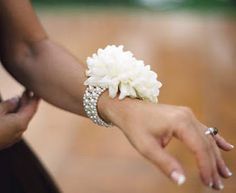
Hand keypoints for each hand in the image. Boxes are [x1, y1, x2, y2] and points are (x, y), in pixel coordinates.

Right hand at [0, 91, 38, 149]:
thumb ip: (9, 104)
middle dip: (27, 102)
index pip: (32, 107)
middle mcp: (20, 131)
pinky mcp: (6, 140)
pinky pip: (14, 126)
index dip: (35, 98)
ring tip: (19, 98)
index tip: (36, 89)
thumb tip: (16, 99)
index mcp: (21, 123)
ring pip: (21, 120)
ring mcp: (14, 137)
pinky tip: (10, 111)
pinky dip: (15, 116)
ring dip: (20, 109)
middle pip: (27, 114)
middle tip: (26, 90)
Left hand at [98, 93, 233, 189]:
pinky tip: (226, 146)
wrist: (128, 109)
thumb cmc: (135, 127)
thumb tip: (181, 181)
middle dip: (213, 164)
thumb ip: (165, 164)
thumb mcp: (147, 148)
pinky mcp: (184, 116)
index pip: (200, 148)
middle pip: (206, 143)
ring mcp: (187, 114)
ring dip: (215, 155)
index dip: (206, 167)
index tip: (208, 184)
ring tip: (224, 173)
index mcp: (180, 122)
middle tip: (218, 185)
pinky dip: (214, 139)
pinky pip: (203, 129)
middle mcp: (187, 116)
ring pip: (207, 137)